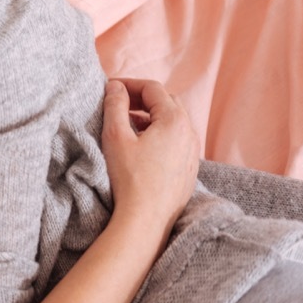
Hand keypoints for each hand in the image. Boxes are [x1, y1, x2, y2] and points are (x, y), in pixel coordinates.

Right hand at [101, 78, 198, 232]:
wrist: (147, 218)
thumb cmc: (130, 177)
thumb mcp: (115, 136)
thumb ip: (114, 105)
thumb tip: (114, 87)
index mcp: (174, 120)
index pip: (152, 88)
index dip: (129, 83)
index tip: (109, 88)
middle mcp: (190, 132)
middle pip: (167, 101)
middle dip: (142, 98)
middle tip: (119, 102)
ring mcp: (192, 151)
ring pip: (174, 121)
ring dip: (151, 116)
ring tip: (128, 123)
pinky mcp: (190, 167)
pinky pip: (177, 139)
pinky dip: (160, 133)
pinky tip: (142, 145)